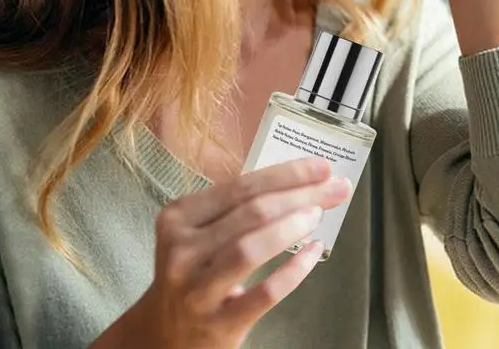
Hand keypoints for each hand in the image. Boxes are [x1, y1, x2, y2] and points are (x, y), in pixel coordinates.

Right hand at [91, 159, 350, 348]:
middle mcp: (182, 250)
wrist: (163, 335)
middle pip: (251, 212)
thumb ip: (237, 209)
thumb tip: (301, 182)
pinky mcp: (217, 324)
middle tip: (335, 187)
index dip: (286, 174)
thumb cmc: (194, 270)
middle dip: (300, 195)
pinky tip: (314, 252)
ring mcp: (197, 289)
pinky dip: (293, 271)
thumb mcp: (199, 233)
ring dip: (291, 226)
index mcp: (179, 217)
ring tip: (319, 214)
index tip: (321, 166)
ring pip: (250, 248)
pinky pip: (263, 293)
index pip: (241, 186)